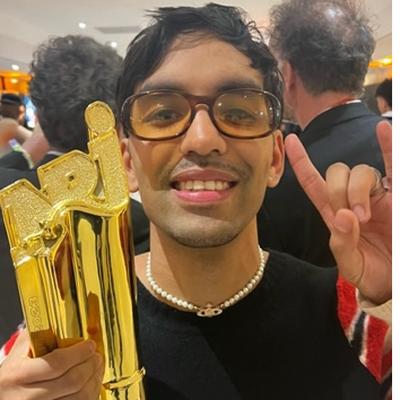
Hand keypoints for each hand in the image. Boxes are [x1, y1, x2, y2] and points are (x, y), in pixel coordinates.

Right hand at [0, 330, 103, 399]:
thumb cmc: (9, 380)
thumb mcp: (15, 357)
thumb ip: (34, 337)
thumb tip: (56, 318)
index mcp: (17, 376)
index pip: (57, 363)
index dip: (80, 352)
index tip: (90, 344)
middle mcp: (25, 398)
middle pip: (72, 381)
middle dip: (91, 364)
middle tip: (96, 355)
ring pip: (79, 397)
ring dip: (94, 380)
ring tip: (97, 368)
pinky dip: (90, 394)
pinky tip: (91, 384)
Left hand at [285, 121, 390, 303]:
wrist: (394, 280)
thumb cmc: (370, 272)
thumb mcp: (350, 264)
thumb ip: (342, 243)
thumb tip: (343, 216)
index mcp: (333, 213)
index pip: (313, 183)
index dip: (301, 162)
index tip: (290, 141)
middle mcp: (351, 199)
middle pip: (336, 173)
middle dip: (338, 191)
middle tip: (353, 218)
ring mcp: (374, 195)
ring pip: (360, 171)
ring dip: (358, 190)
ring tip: (365, 216)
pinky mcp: (396, 194)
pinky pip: (393, 165)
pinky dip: (390, 146)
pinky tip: (384, 128)